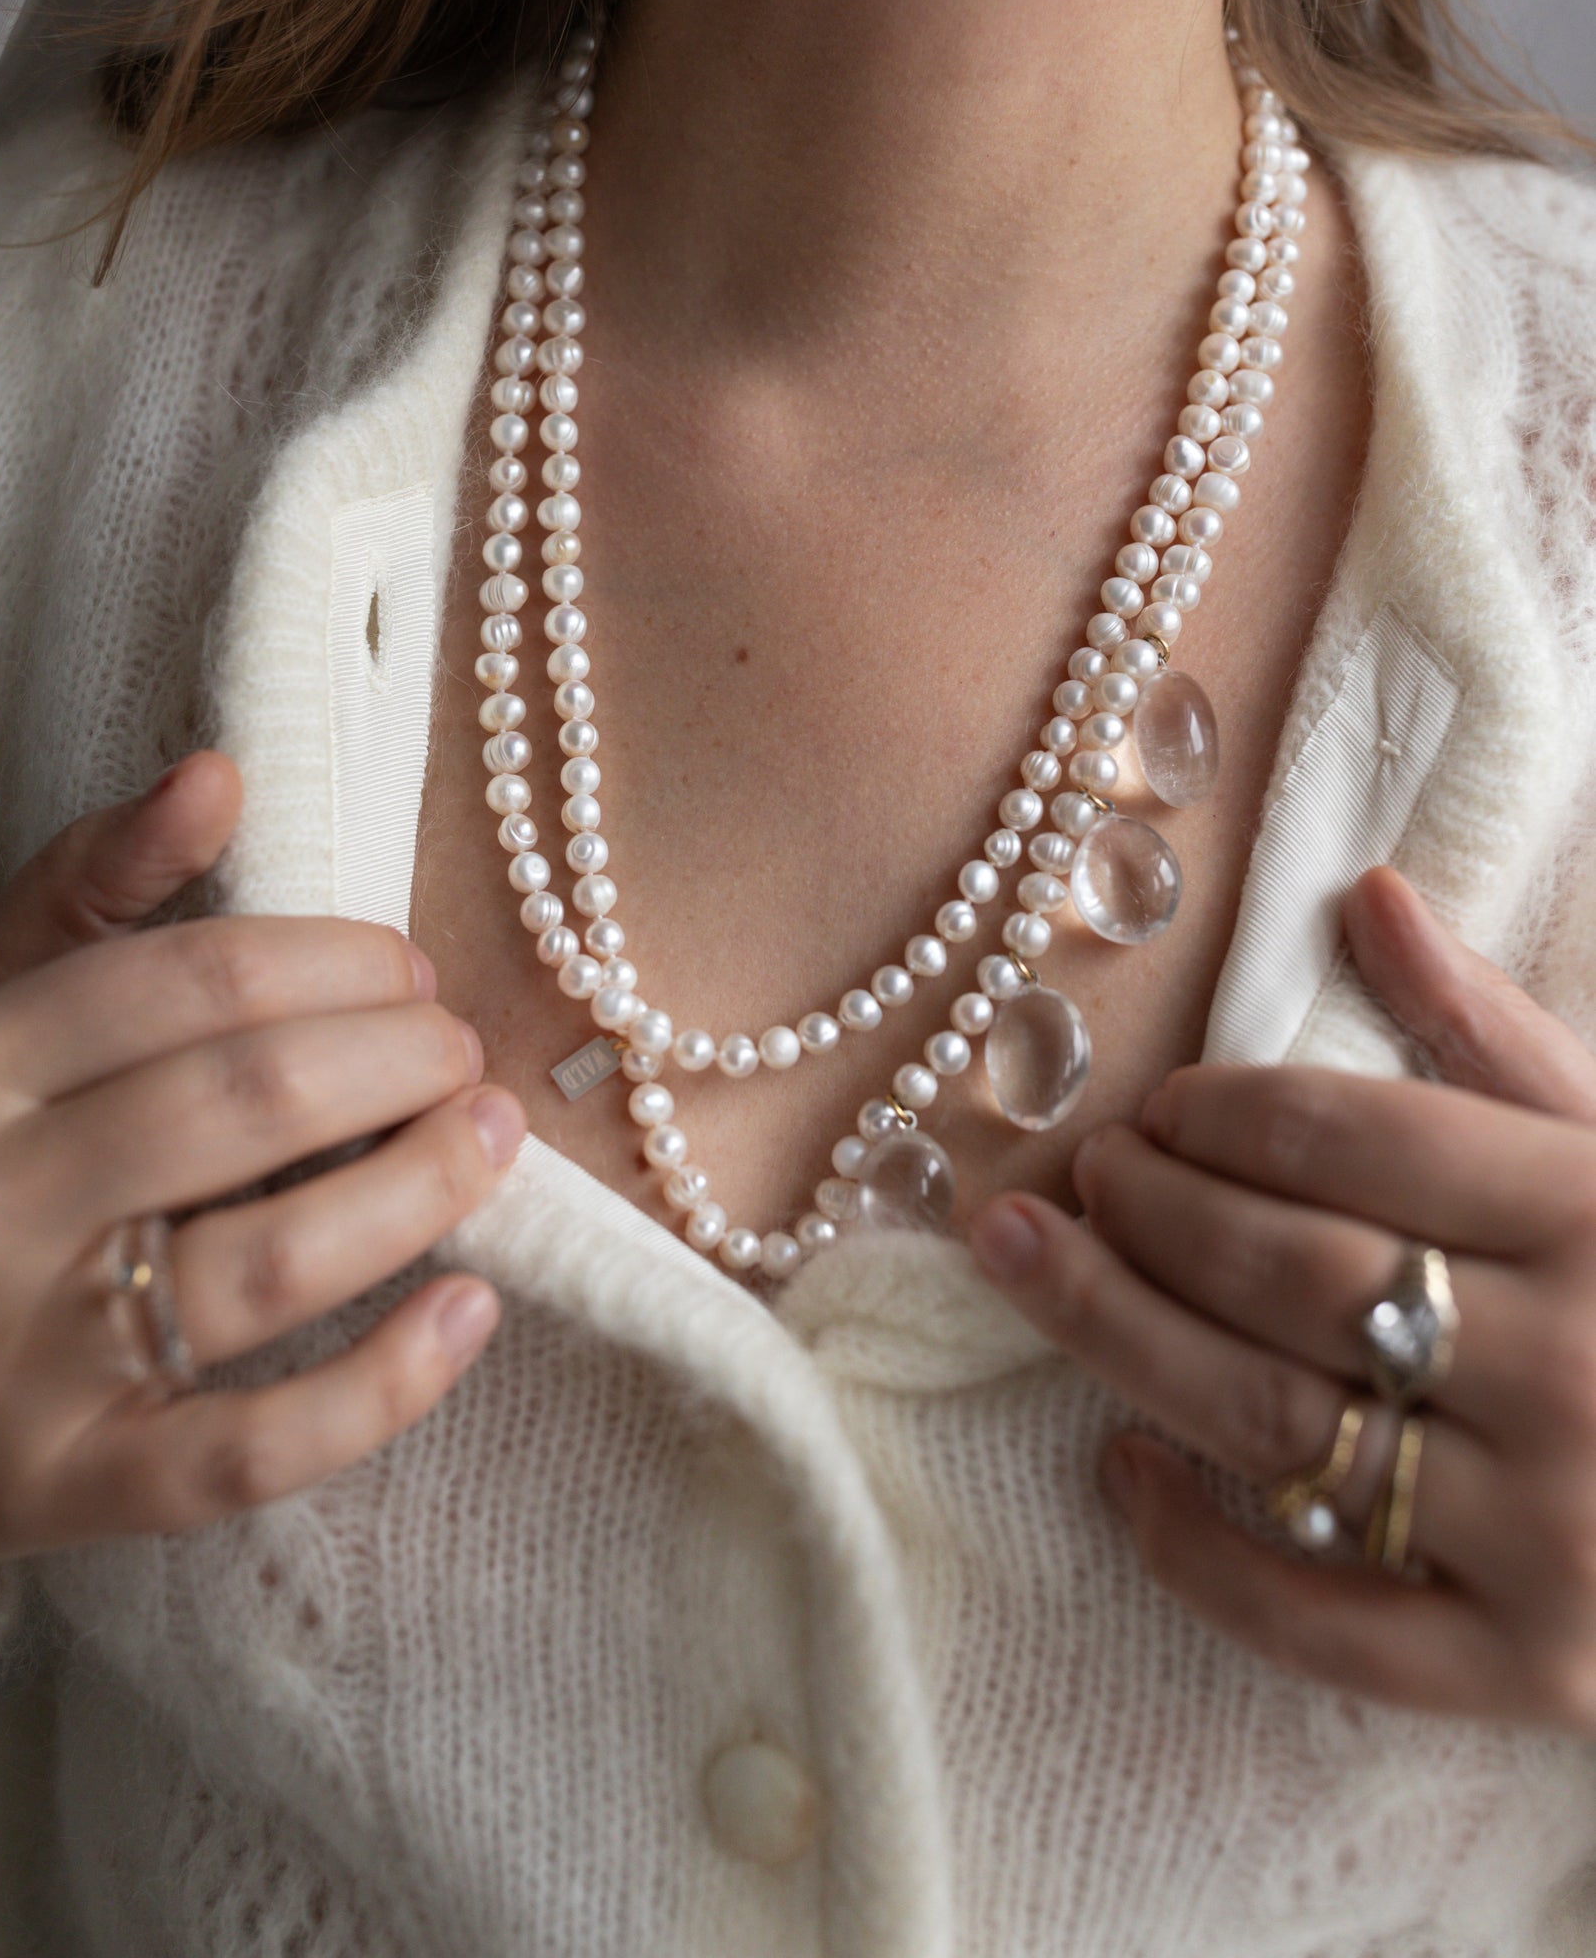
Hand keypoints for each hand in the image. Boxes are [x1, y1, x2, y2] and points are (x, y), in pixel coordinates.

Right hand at [0, 753, 521, 1564]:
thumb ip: (85, 889)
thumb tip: (219, 773)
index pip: (198, 981)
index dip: (342, 960)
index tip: (411, 968)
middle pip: (252, 1102)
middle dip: (403, 1059)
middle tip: (460, 1053)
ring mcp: (15, 1365)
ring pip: (272, 1265)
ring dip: (423, 1189)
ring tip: (490, 1139)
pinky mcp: (67, 1493)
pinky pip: (256, 1449)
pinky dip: (387, 1383)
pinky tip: (472, 1310)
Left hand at [969, 865, 1595, 1731]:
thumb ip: (1498, 1035)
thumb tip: (1368, 894)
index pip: (1352, 1139)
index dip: (1220, 1114)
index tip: (1158, 1107)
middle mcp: (1575, 1368)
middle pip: (1283, 1272)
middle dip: (1145, 1211)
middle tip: (1074, 1175)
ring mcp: (1552, 1532)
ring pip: (1268, 1419)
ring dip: (1114, 1332)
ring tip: (1022, 1262)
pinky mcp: (1528, 1669)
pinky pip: (1323, 1622)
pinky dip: (1199, 1551)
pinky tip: (1118, 1469)